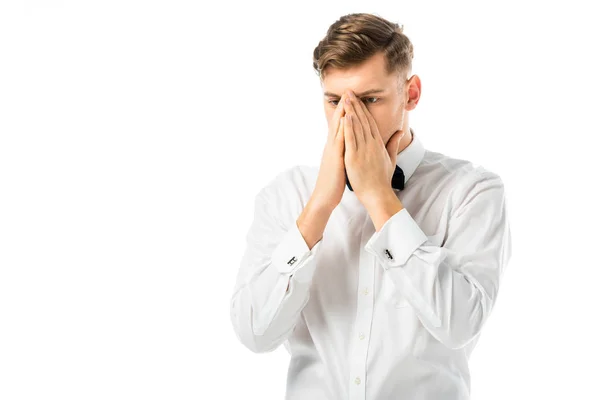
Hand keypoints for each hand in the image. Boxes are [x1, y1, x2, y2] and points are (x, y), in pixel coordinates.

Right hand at [311, 93, 348, 210]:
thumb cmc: (334, 182)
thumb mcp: (340, 164)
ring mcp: (332, 151)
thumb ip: (343, 153)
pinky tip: (345, 119)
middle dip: (343, 107)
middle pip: (338, 123)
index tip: (352, 99)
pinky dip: (342, 129)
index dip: (346, 112)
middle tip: (348, 91)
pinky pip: (338, 141)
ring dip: (342, 113)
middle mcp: (332, 146)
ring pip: (337, 128)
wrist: (324, 196)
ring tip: (347, 98)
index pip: (341, 127)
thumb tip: (348, 147)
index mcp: (335, 148)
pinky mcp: (334, 158)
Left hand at [342, 90, 404, 203]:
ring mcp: (363, 151)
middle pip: (363, 120)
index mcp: (378, 144)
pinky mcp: (355, 158)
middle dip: (356, 105)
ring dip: (351, 111)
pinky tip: (345, 117)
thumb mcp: (391, 159)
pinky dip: (348, 128)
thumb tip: (399, 131)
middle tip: (349, 91)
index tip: (358, 98)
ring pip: (357, 127)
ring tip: (345, 99)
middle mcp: (372, 144)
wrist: (378, 194)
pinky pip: (351, 140)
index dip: (363, 109)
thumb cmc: (382, 179)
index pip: (370, 122)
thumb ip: (394, 144)